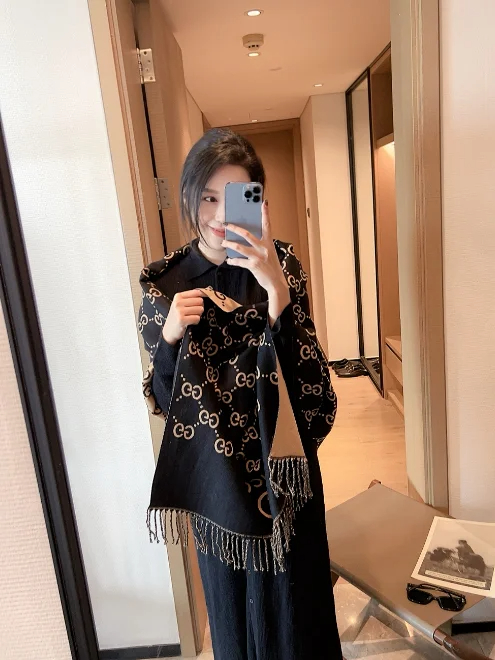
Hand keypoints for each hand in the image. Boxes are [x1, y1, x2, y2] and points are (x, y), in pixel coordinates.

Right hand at [162, 290, 205, 344]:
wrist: (168, 331)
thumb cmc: (177, 317)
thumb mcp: (180, 304)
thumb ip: (191, 298)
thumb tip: (206, 293)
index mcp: (178, 296)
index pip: (197, 292)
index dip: (204, 296)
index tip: (204, 301)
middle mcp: (178, 302)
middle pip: (200, 301)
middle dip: (200, 307)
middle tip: (193, 313)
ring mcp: (179, 311)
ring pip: (200, 309)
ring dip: (198, 315)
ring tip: (190, 318)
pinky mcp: (182, 320)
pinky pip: (197, 318)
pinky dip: (196, 322)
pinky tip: (189, 323)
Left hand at [223, 201, 289, 325]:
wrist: (276, 284)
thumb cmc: (271, 268)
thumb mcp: (269, 254)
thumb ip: (260, 246)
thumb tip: (246, 241)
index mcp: (268, 243)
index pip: (267, 225)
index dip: (265, 213)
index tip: (264, 202)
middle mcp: (264, 248)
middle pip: (247, 234)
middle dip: (235, 228)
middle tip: (226, 224)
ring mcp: (258, 256)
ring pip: (240, 247)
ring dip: (229, 243)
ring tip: (224, 242)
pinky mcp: (253, 265)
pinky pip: (239, 261)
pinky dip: (233, 260)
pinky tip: (229, 260)